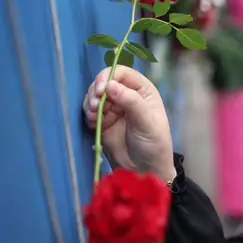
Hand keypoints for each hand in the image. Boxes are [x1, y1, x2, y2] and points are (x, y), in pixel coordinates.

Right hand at [83, 66, 175, 181]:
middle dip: (96, 91)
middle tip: (95, 107)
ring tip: (94, 116)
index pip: (122, 72)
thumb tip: (110, 85)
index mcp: (143, 90)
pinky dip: (88, 114)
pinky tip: (93, 123)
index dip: (108, 77)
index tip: (101, 90)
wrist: (144, 170)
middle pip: (104, 82)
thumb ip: (130, 102)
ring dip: (90, 103)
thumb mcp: (146, 122)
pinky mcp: (103, 121)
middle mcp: (128, 95)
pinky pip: (90, 110)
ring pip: (95, 95)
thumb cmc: (153, 145)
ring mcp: (114, 108)